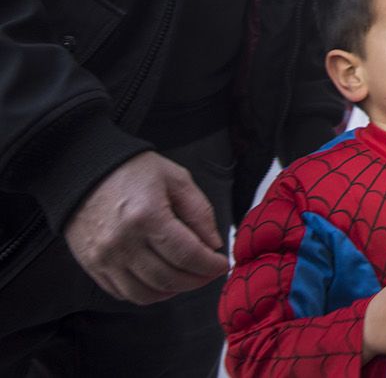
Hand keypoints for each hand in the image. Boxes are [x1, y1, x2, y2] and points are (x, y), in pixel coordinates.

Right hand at [64, 151, 228, 304]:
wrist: (84, 170)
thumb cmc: (134, 171)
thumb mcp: (176, 179)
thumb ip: (199, 212)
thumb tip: (214, 244)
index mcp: (147, 216)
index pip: (187, 255)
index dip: (210, 265)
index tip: (222, 265)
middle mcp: (123, 242)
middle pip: (168, 278)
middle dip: (196, 280)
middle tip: (209, 273)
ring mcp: (104, 258)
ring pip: (145, 294)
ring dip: (173, 291)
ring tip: (187, 278)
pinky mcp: (91, 266)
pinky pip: (122, 293)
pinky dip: (147, 294)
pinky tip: (161, 281)